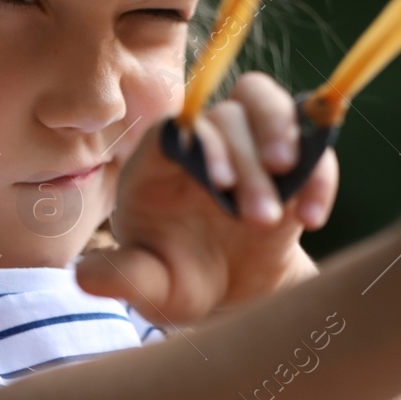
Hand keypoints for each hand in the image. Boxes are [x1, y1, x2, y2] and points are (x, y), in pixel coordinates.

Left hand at [75, 72, 338, 326]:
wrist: (233, 295)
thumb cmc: (178, 280)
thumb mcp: (152, 286)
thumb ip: (125, 278)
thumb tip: (81, 277)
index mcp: (159, 160)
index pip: (178, 128)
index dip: (202, 145)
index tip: (222, 187)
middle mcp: (205, 141)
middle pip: (229, 112)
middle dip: (250, 158)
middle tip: (259, 218)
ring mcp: (250, 145)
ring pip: (268, 104)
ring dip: (285, 139)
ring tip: (296, 201)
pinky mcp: (292, 162)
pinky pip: (312, 146)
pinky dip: (319, 173)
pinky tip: (312, 217)